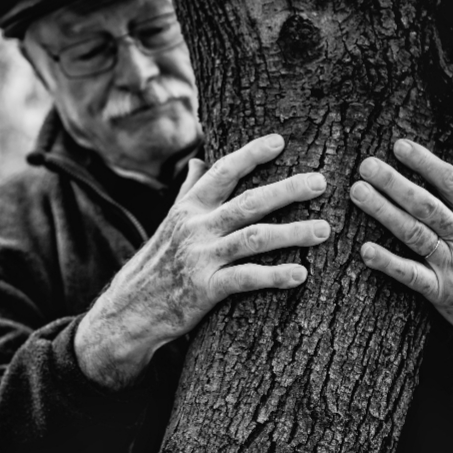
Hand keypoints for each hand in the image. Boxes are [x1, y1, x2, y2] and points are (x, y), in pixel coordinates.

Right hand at [76, 133, 329, 388]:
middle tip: (321, 182)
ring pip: (253, 238)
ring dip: (292, 233)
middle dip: (287, 190)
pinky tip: (300, 274)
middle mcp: (195, 227)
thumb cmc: (158, 263)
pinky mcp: (204, 290)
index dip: (251, 154)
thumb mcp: (170, 222)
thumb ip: (189, 191)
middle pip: (248, 202)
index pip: (223, 172)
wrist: (129, 311)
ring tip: (323, 230)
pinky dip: (274, 275)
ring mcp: (200, 258)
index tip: (280, 141)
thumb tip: (199, 160)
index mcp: (189, 208)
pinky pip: (245, 279)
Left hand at [349, 139, 452, 419]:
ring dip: (383, 211)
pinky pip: (412, 275)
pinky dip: (389, 262)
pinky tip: (365, 250)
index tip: (399, 145)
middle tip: (366, 164)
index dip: (425, 162)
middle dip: (395, 182)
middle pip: (427, 204)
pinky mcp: (444, 293)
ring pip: (414, 232)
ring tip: (357, 192)